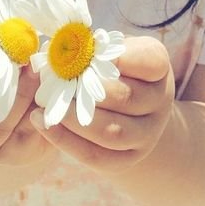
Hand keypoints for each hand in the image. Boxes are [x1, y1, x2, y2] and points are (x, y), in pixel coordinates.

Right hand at [0, 52, 54, 165]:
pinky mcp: (11, 155)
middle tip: (22, 65)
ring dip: (20, 99)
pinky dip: (38, 116)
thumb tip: (31, 40)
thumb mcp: (2, 65)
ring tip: (39, 77)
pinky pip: (23, 136)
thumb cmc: (10, 81)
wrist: (25, 118)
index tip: (3, 49)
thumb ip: (8, 54)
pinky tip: (49, 99)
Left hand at [30, 36, 174, 172]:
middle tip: (54, 81)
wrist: (131, 108)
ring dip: (73, 119)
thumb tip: (61, 48)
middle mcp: (160, 101)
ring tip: (45, 106)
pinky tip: (44, 124)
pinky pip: (97, 156)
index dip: (121, 58)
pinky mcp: (128, 158)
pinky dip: (66, 141)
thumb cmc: (113, 69)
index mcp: (158, 67)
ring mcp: (148, 134)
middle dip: (85, 90)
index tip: (89, 53)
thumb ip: (94, 47)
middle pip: (126, 98)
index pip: (151, 61)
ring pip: (112, 132)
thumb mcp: (113, 50)